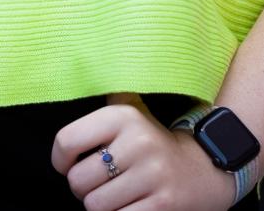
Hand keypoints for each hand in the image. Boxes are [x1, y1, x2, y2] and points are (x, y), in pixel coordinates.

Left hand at [51, 99, 236, 210]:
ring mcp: (152, 176)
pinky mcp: (163, 206)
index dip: (60, 159)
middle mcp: (138, 142)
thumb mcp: (133, 110)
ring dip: (98, 205)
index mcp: (124, 116)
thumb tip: (83, 66)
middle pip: (78, 180)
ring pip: (95, 205)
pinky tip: (126, 205)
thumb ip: (108, 95)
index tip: (67, 164)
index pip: (67, 140)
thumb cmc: (153, 141)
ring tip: (111, 194)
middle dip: (81, 188)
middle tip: (95, 183)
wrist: (203, 168)